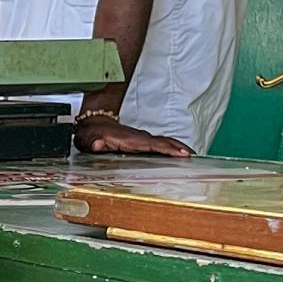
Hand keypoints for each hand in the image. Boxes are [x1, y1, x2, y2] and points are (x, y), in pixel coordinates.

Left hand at [74, 114, 192, 156]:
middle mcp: (139, 138)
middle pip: (163, 141)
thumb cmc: (92, 135)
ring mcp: (141, 138)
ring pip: (164, 141)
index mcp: (130, 140)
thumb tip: (97, 144)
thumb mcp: (89, 140)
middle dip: (179, 148)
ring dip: (179, 147)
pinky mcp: (142, 140)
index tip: (181, 153)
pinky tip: (179, 153)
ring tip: (193, 156)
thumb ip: (94, 143)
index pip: (152, 144)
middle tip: (193, 156)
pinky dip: (172, 146)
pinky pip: (160, 143)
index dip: (167, 149)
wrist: (93, 125)